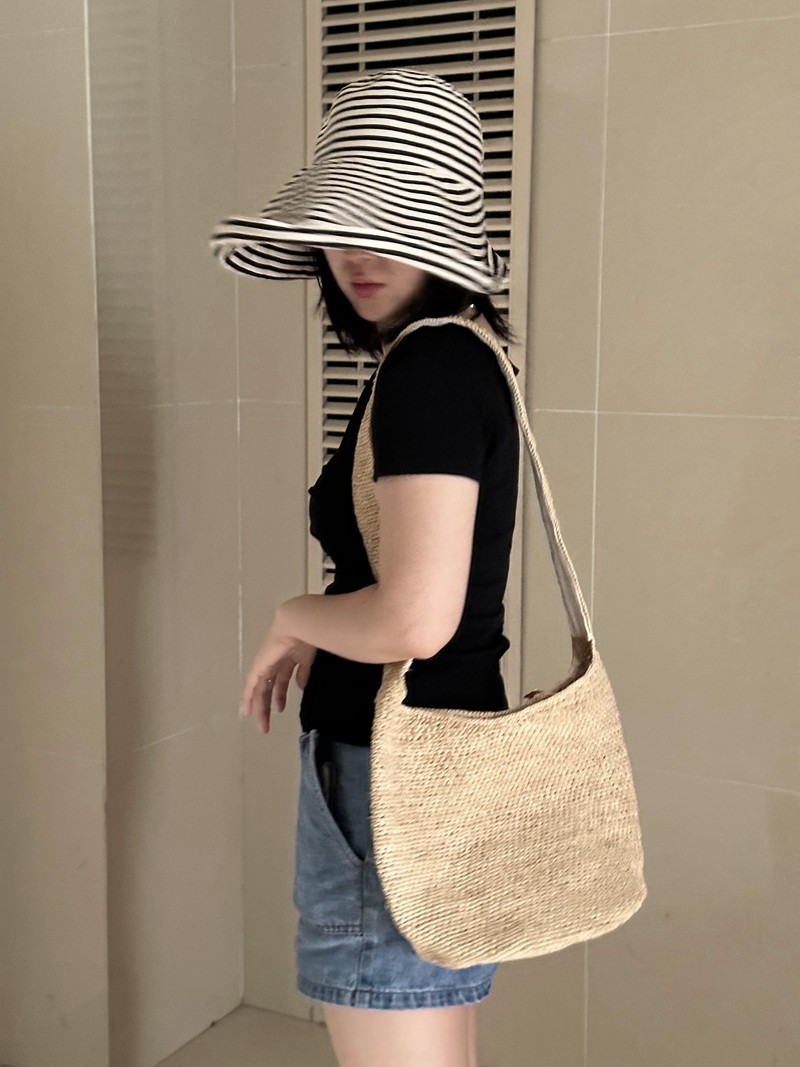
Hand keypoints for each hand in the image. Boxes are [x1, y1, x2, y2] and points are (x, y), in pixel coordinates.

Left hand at [240, 613, 317, 733]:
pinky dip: (248, 696)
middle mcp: (274, 662)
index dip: (279, 693)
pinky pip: (252, 683)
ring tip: (262, 722)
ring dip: (261, 706)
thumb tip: (300, 686)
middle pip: (270, 687)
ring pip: (261, 689)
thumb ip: (303, 671)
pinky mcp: (260, 665)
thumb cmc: (307, 636)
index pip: (280, 679)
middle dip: (270, 704)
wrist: (298, 623)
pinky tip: (247, 709)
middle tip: (269, 724)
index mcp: (287, 659)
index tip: (279, 708)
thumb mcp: (307, 658)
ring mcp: (266, 663)